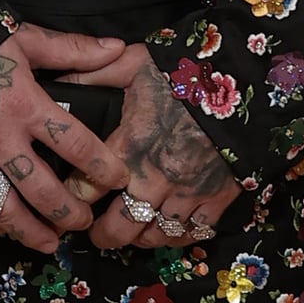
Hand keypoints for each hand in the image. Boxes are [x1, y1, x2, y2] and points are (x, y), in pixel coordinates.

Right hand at [0, 28, 134, 252]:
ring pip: (2, 208)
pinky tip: (2, 229)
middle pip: (42, 190)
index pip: (76, 145)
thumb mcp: (24, 39)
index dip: (103, 169)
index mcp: (25, 104)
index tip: (119, 180)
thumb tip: (118, 49)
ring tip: (50, 243)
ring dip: (30, 231)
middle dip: (69, 213)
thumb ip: (71, 50)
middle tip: (83, 223)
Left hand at [85, 46, 242, 253]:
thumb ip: (93, 75)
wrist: (245, 78)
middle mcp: (155, 176)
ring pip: (154, 236)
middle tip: (96, 233)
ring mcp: (188, 192)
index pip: (85, 187)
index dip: (71, 197)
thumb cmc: (187, 71)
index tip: (68, 198)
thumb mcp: (133, 64)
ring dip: (139, 239)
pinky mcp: (217, 198)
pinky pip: (193, 233)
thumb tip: (58, 81)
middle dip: (102, 235)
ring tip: (131, 234)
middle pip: (118, 227)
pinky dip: (178, 237)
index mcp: (130, 145)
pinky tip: (168, 230)